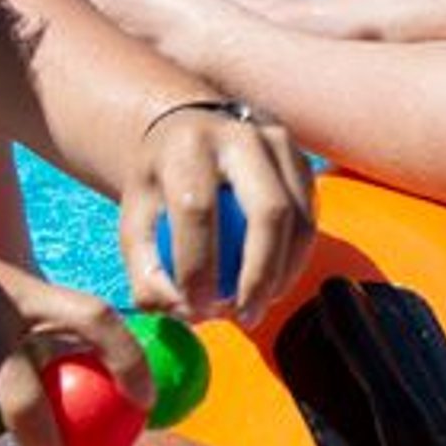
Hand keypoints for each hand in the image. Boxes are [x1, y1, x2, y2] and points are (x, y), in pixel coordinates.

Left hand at [125, 102, 318, 323]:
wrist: (189, 129)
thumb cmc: (161, 183)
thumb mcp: (135, 219)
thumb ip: (146, 271)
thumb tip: (178, 310)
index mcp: (188, 145)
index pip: (198, 210)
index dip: (198, 266)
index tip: (195, 307)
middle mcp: (240, 135)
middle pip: (268, 211)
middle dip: (259, 275)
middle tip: (243, 316)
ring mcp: (279, 144)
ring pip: (299, 219)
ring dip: (282, 273)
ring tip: (257, 304)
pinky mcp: (302, 160)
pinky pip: (309, 219)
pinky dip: (295, 259)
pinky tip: (273, 283)